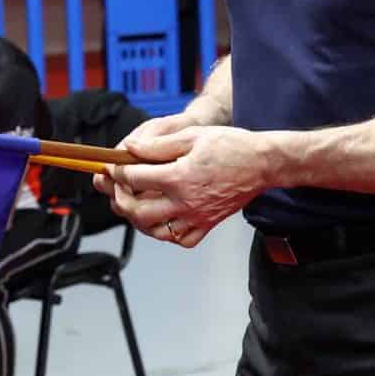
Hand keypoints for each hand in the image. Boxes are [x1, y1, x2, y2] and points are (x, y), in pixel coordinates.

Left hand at [94, 124, 268, 248]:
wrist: (263, 163)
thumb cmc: (231, 146)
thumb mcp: (191, 136)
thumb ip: (157, 145)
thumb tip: (129, 149)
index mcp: (179, 177)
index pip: (134, 179)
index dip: (117, 171)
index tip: (111, 166)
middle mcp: (186, 202)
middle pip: (137, 211)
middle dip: (120, 199)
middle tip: (117, 188)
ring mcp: (197, 217)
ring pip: (155, 230)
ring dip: (137, 219)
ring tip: (133, 204)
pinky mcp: (207, 225)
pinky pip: (180, 239)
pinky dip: (165, 232)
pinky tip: (161, 219)